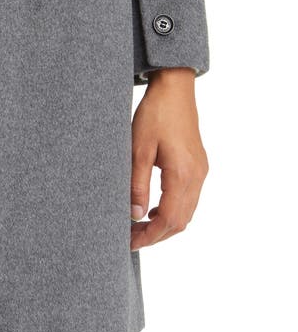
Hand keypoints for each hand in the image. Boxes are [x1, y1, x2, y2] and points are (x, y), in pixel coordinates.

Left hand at [130, 68, 208, 249]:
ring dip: (165, 224)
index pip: (169, 220)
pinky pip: (189, 198)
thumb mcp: (138, 149)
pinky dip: (173, 210)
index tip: (130, 242)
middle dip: (156, 235)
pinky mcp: (199, 165)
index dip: (150, 236)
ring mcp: (201, 171)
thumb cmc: (154, 114)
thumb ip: (137, 184)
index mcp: (182, 174)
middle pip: (181, 221)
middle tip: (131, 238)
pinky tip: (154, 208)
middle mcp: (197, 176)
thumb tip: (135, 216)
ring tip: (139, 226)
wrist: (175, 89)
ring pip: (187, 212)